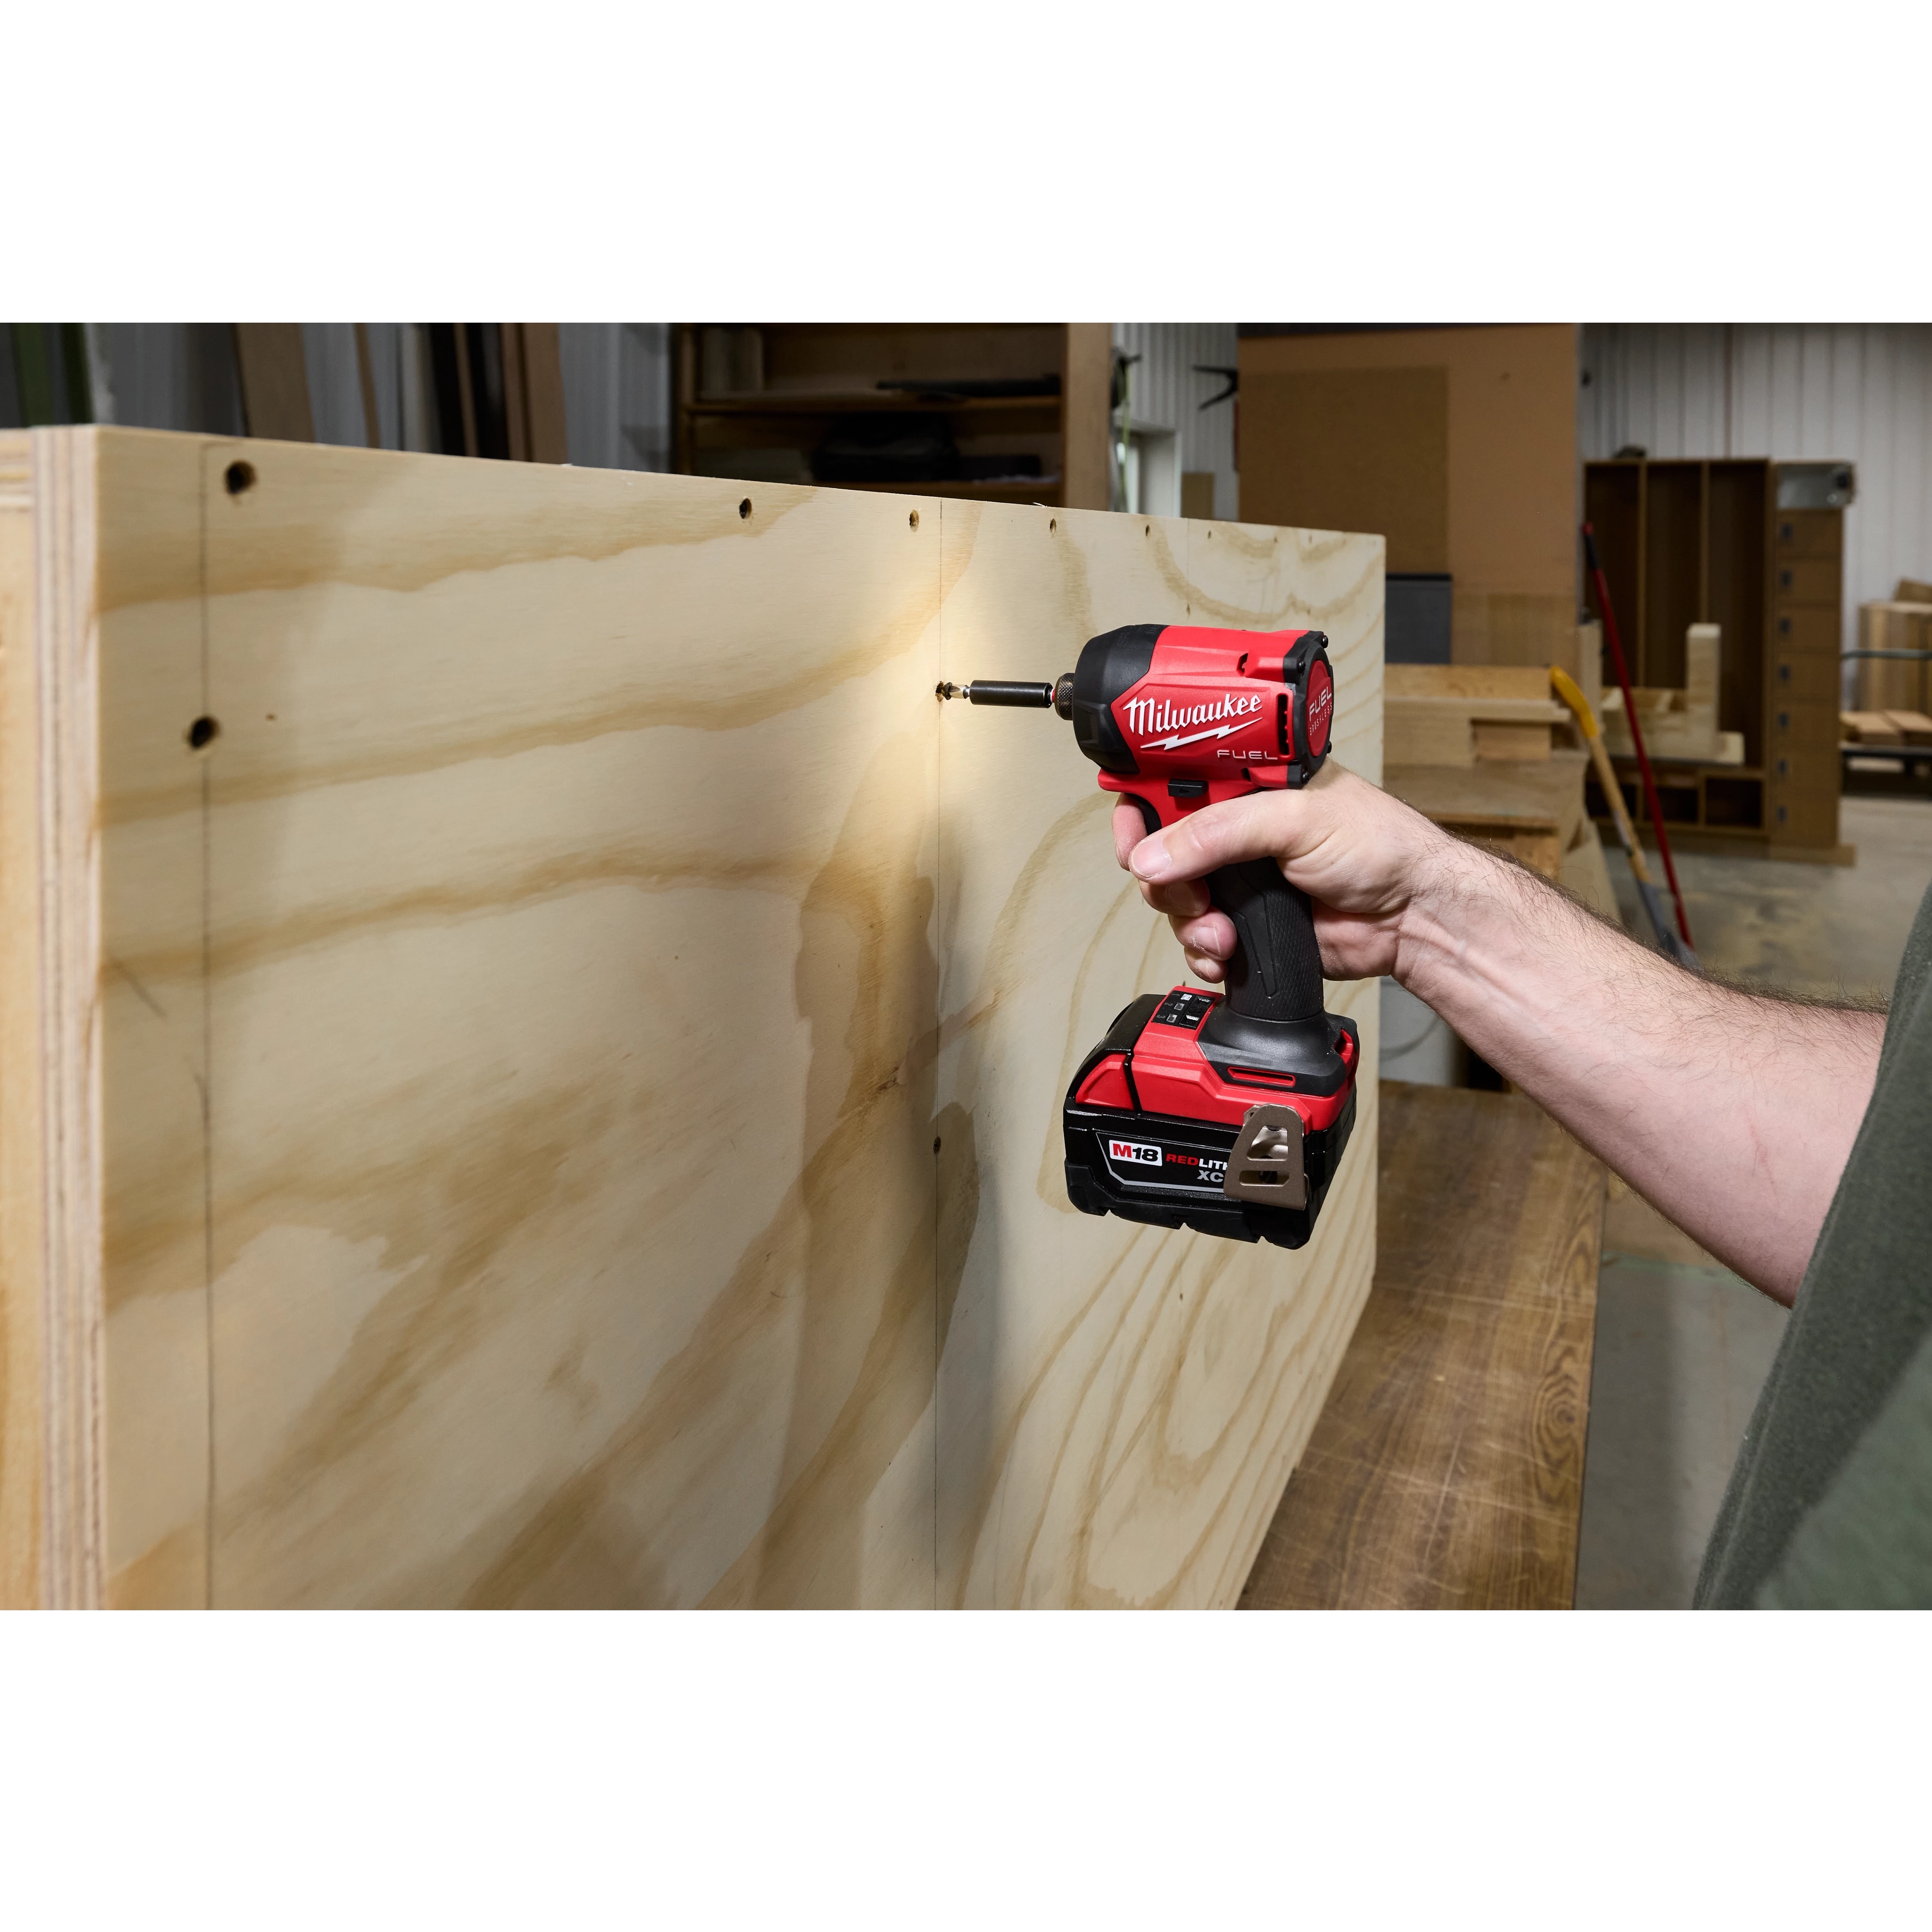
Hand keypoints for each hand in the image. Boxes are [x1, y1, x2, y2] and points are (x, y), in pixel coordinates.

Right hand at [1112, 763, 1453, 983]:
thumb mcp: (1294, 819)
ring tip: (1222, 931)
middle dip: (1163, 877)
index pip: (1170, 782)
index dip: (1141, 807)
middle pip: (1161, 847)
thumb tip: (1153, 856)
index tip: (1134, 835)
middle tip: (1188, 892)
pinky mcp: (1246, 923)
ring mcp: (1240, 877)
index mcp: (1246, 783)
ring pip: (1174, 899)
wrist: (1411, 916)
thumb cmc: (1380, 846)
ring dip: (1188, 921)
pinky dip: (1203, 952)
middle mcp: (1238, 828)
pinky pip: (1196, 940)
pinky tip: (1228, 953)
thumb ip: (1218, 832)